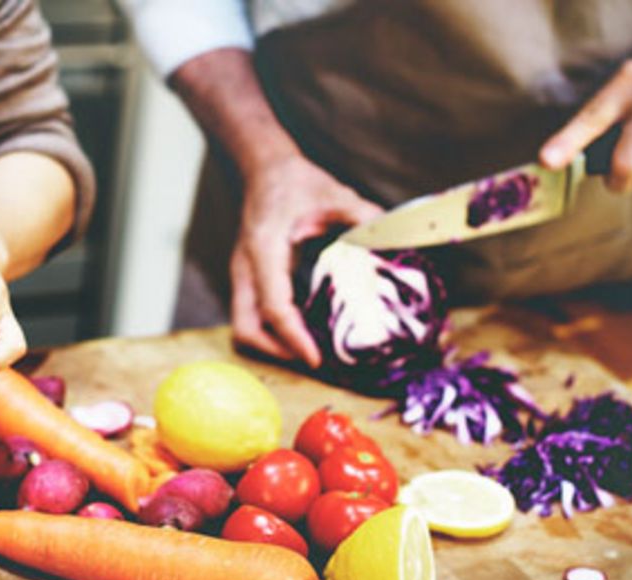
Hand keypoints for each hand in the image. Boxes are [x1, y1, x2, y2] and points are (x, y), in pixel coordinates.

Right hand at [231, 154, 382, 367]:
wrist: (266, 169)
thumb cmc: (296, 182)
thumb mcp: (333, 193)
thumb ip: (361, 215)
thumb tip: (389, 239)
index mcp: (264, 249)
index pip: (273, 306)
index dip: (293, 337)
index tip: (316, 359)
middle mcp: (245, 267)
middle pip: (246, 328)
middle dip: (275, 351)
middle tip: (312, 358)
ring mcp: (243, 275)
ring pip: (244, 326)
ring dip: (271, 345)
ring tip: (307, 350)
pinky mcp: (247, 279)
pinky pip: (252, 316)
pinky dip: (272, 331)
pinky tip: (301, 330)